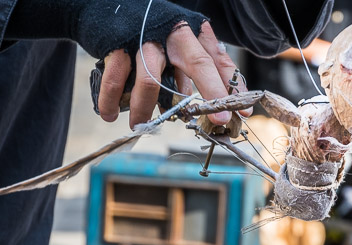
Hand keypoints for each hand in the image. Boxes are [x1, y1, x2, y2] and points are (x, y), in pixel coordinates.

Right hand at [97, 21, 249, 128]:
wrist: (110, 4)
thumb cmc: (149, 31)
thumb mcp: (176, 46)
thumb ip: (187, 74)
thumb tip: (195, 108)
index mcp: (191, 33)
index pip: (218, 60)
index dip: (230, 88)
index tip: (241, 113)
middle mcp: (172, 33)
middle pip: (197, 62)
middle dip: (211, 91)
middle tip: (216, 120)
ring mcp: (145, 38)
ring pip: (151, 78)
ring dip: (145, 108)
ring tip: (140, 125)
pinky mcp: (117, 45)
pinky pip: (115, 78)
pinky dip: (111, 100)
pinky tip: (111, 114)